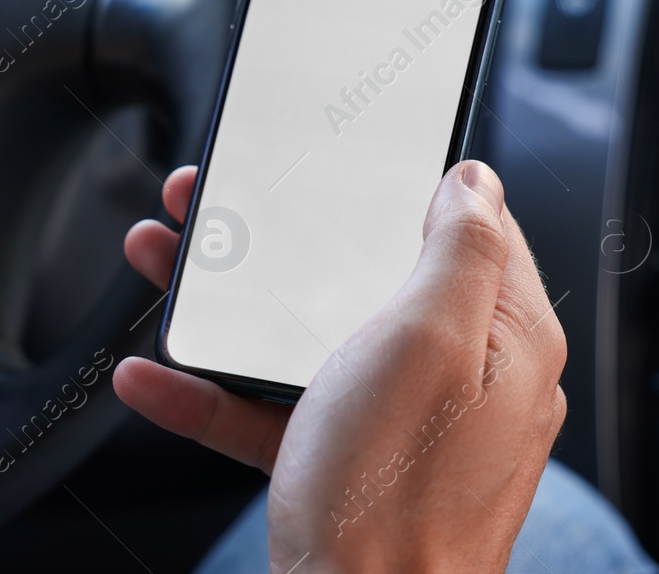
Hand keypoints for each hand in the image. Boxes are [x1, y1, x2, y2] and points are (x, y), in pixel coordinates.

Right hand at [115, 161, 565, 573]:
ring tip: (165, 265)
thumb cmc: (395, 498)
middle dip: (285, 239)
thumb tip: (474, 181)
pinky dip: (217, 390)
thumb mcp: (428, 343)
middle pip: (364, 278)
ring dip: (230, 304)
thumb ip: (458, 251)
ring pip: (309, 337)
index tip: (337, 161)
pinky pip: (278, 410)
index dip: (397, 184)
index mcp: (500, 337)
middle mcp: (459, 379)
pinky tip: (158, 377)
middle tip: (218, 209)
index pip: (467, 227)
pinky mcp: (347, 467)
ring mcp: (400, 427)